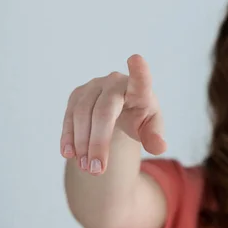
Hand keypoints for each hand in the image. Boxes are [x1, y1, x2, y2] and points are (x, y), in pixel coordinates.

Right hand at [60, 54, 165, 174]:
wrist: (121, 112)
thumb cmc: (141, 118)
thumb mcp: (151, 129)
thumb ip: (155, 137)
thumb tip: (159, 147)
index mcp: (139, 90)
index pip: (141, 80)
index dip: (139, 70)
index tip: (136, 59)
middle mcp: (115, 83)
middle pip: (104, 111)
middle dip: (98, 142)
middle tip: (98, 169)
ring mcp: (94, 86)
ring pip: (82, 114)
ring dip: (82, 144)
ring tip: (89, 168)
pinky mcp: (77, 95)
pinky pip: (69, 116)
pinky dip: (68, 136)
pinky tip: (69, 155)